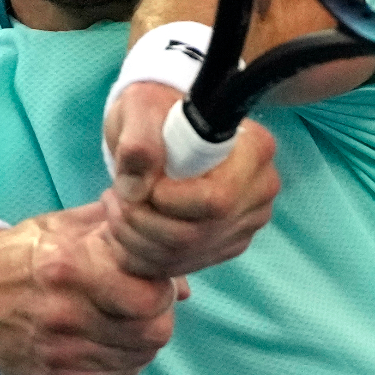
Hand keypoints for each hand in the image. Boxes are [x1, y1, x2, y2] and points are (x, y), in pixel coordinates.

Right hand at [0, 202, 187, 374]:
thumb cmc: (17, 255)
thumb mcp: (61, 226)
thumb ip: (120, 233)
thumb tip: (174, 265)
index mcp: (67, 268)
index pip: (150, 297)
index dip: (161, 289)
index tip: (153, 280)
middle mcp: (63, 314)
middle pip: (152, 333)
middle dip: (158, 316)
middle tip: (145, 303)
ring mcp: (57, 353)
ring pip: (138, 358)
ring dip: (141, 339)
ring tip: (123, 319)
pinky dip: (121, 359)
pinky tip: (105, 338)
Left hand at [101, 81, 279, 279]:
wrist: (157, 128)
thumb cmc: (153, 111)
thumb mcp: (139, 108)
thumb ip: (138, 140)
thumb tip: (137, 187)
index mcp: (255, 151)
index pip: (216, 201)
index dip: (167, 202)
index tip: (140, 185)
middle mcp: (260, 191)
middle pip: (198, 234)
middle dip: (142, 223)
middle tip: (113, 198)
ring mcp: (245, 222)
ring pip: (186, 255)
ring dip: (135, 240)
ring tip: (115, 208)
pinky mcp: (224, 244)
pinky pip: (181, 265)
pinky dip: (142, 256)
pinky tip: (124, 230)